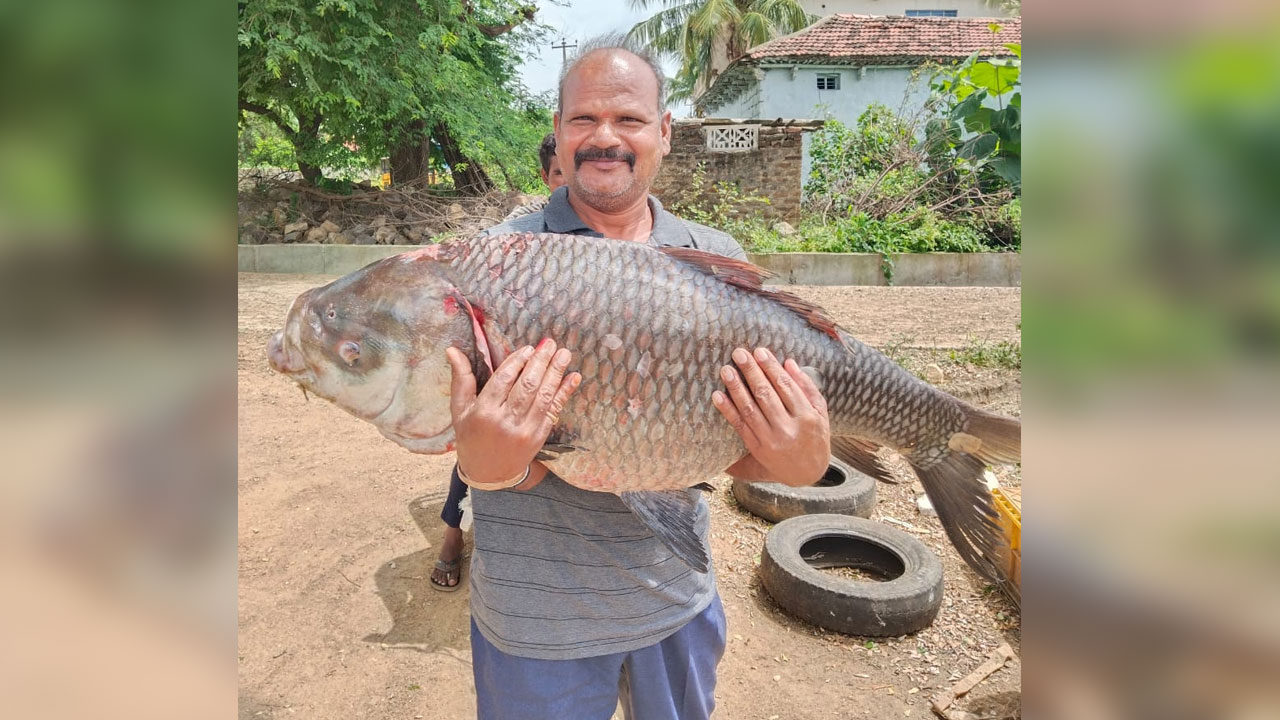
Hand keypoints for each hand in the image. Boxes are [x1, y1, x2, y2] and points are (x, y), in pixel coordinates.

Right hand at [446, 339, 580, 488]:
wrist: (487, 473)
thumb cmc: (471, 437)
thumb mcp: (460, 410)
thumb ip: (460, 379)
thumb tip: (452, 350)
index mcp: (484, 412)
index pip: (503, 379)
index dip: (517, 361)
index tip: (528, 348)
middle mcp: (505, 421)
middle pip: (527, 385)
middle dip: (541, 362)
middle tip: (551, 343)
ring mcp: (525, 430)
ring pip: (543, 396)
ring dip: (556, 373)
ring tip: (564, 354)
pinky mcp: (538, 437)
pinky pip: (554, 411)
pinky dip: (564, 393)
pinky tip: (573, 377)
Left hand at [713, 347, 829, 486]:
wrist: (808, 473)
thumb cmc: (815, 437)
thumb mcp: (820, 413)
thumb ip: (807, 387)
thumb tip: (789, 363)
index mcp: (806, 417)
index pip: (786, 386)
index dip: (771, 367)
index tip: (759, 351)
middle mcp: (788, 428)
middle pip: (765, 394)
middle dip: (751, 371)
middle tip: (739, 353)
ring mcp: (770, 439)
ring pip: (750, 409)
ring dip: (736, 387)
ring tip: (726, 370)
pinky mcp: (757, 448)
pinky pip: (740, 425)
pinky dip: (727, 410)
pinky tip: (717, 396)